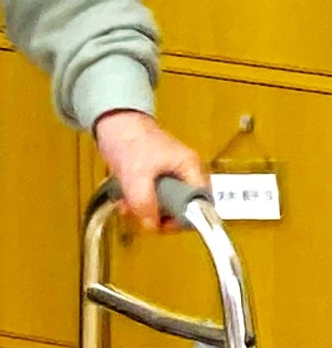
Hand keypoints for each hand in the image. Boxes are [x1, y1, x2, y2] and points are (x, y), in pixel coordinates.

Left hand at [92, 110, 206, 234]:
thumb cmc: (129, 138)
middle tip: (147, 217)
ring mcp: (171, 174)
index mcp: (190, 166)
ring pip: (167, 205)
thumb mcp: (136, 176)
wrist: (112, 122)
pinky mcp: (157, 176)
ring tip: (132, 207)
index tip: (168, 224)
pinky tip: (127, 200)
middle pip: (184, 207)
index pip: (202, 202)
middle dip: (161, 216)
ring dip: (147, 211)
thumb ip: (145, 203)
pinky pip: (154, 198)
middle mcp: (185, 171)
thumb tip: (151, 225)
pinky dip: (140, 203)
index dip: (186, 217)